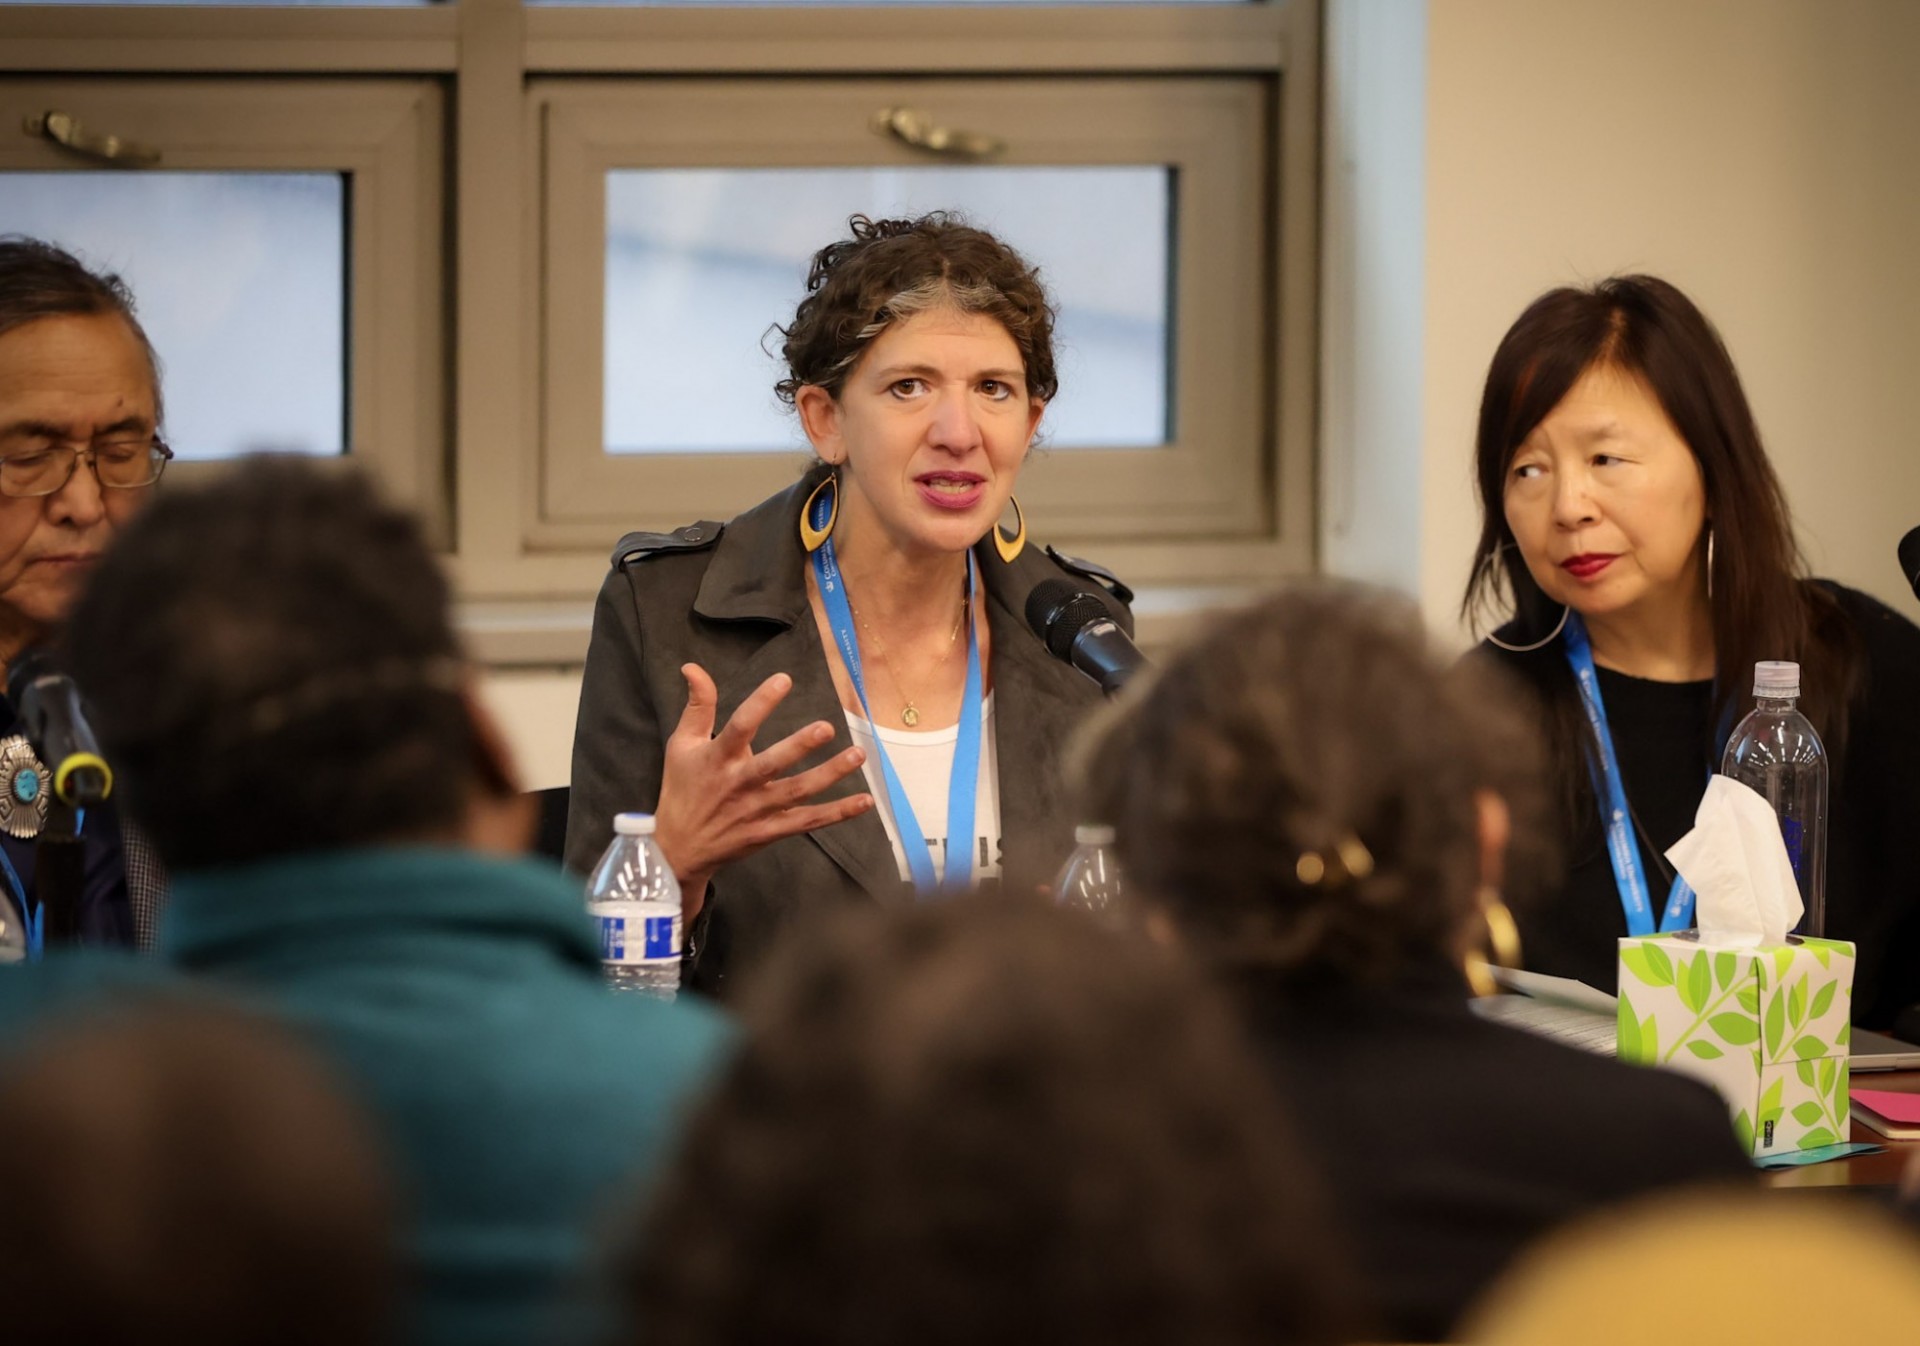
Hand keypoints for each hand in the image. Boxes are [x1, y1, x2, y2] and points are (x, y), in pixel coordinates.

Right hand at [654, 663, 872, 919]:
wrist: (679, 848)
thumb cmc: (683, 789)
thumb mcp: (682, 745)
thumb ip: (697, 706)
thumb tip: (693, 667)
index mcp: (718, 758)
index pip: (740, 726)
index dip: (761, 702)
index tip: (784, 679)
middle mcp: (740, 784)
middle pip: (772, 764)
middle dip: (799, 746)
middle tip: (826, 727)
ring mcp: (758, 810)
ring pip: (798, 792)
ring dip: (829, 774)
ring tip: (858, 755)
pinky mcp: (771, 831)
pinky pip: (809, 821)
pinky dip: (837, 813)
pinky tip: (864, 800)